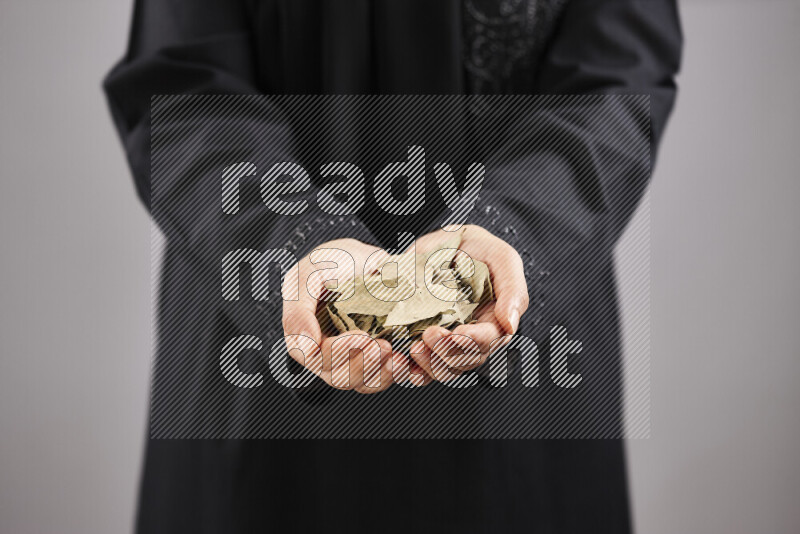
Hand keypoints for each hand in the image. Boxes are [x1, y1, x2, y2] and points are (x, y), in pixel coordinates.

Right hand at [281, 239, 431, 392]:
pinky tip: (401, 360)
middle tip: (382, 345)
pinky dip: (390, 374)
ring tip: (393, 352)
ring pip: (357, 382)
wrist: (366, 260)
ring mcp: (346, 356)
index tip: (360, 336)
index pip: (314, 357)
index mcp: (302, 331)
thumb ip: (299, 308)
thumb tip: (304, 348)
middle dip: (361, 364)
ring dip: (376, 373)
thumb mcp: (311, 272)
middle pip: (336, 376)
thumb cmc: (333, 261)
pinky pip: (376, 379)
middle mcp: (321, 349)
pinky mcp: (368, 358)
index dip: (337, 353)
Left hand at [409, 225, 528, 379]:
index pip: (491, 340)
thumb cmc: (477, 248)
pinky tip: (404, 363)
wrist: (445, 243)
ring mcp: (452, 342)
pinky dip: (414, 371)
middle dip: (448, 352)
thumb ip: (513, 289)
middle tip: (428, 335)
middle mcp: (476, 336)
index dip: (474, 341)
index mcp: (495, 319)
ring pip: (448, 369)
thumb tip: (510, 324)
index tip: (456, 333)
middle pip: (468, 359)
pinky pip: (425, 368)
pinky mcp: (428, 344)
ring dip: (430, 364)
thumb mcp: (502, 258)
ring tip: (413, 348)